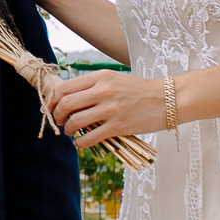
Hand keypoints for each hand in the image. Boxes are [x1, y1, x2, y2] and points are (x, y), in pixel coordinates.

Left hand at [49, 70, 166, 148]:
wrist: (169, 99)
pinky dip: (79, 142)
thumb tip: (69, 97)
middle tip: (58, 121)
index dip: (51, 100)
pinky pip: (90, 137)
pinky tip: (80, 142)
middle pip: (66, 103)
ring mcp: (111, 109)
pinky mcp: (119, 126)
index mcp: (101, 77)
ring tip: (70, 132)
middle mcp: (103, 90)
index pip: (64, 87)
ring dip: (67, 129)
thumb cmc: (140, 90)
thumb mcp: (115, 79)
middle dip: (56, 115)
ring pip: (75, 121)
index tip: (50, 107)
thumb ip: (93, 85)